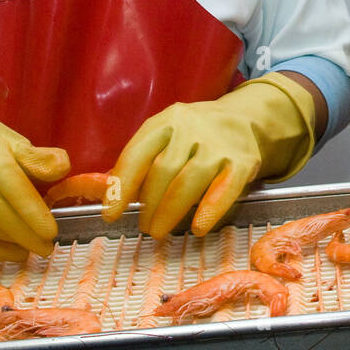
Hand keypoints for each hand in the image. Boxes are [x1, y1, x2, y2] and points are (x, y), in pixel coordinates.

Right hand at [0, 91, 68, 261]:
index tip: (51, 231)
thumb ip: (35, 156)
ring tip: (35, 248)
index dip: (30, 209)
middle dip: (25, 233)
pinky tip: (13, 252)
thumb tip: (63, 167)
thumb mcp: (7, 138)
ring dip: (12, 242)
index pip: (9, 183)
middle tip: (47, 248)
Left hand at [103, 73, 315, 238]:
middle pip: (164, 170)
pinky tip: (198, 228)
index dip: (121, 186)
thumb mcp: (165, 137)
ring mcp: (219, 145)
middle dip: (149, 204)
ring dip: (170, 211)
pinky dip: (210, 210)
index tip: (111, 214)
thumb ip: (139, 162)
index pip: (138, 154)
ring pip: (190, 180)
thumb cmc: (194, 136)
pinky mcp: (243, 161)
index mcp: (166, 122)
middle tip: (144, 226)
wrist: (246, 118)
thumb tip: (102, 193)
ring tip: (159, 231)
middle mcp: (192, 129)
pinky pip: (225, 189)